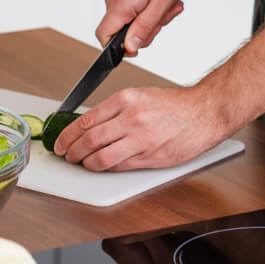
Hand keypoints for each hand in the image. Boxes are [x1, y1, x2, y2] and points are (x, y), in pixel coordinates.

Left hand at [53, 85, 230, 170]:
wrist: (204, 113)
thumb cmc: (175, 104)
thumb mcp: (140, 95)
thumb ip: (115, 109)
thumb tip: (90, 124)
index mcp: (127, 99)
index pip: (86, 120)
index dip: (68, 134)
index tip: (61, 141)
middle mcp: (132, 118)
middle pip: (89, 140)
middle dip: (72, 151)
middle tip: (66, 154)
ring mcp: (141, 140)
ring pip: (101, 158)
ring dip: (86, 163)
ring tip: (81, 162)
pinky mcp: (150, 157)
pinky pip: (120, 166)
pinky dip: (106, 168)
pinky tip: (101, 166)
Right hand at [97, 0, 187, 55]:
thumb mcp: (163, 2)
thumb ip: (145, 27)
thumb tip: (130, 48)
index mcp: (121, 2)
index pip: (104, 36)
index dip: (120, 48)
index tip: (141, 43)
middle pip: (120, 29)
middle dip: (146, 28)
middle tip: (166, 14)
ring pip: (128, 18)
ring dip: (150, 16)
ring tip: (168, 2)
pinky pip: (130, 6)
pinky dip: (146, 6)